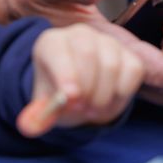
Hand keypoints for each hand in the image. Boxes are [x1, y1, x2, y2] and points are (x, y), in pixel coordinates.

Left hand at [17, 24, 144, 136]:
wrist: (79, 93)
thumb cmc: (59, 95)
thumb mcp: (45, 107)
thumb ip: (38, 117)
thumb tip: (30, 127)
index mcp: (52, 42)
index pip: (59, 50)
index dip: (66, 73)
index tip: (71, 98)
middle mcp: (79, 34)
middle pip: (88, 53)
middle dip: (87, 87)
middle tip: (83, 109)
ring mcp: (107, 42)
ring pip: (111, 65)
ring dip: (103, 95)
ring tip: (92, 109)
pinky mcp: (129, 54)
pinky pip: (132, 70)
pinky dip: (122, 93)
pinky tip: (109, 100)